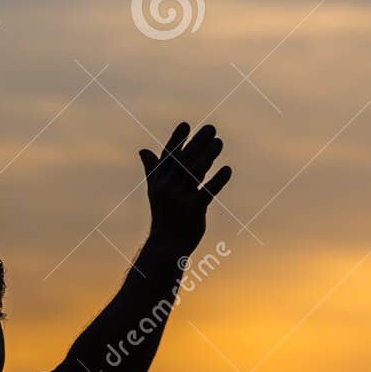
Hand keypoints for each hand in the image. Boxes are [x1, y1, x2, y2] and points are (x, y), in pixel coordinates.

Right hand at [138, 122, 231, 255]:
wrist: (166, 246)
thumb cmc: (163, 216)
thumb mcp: (154, 191)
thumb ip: (152, 169)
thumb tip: (143, 150)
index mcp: (158, 182)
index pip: (167, 156)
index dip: (177, 140)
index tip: (186, 124)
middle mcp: (167, 188)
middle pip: (183, 160)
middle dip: (197, 142)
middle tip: (211, 128)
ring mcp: (180, 199)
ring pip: (195, 172)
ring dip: (208, 155)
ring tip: (219, 142)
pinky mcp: (193, 211)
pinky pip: (207, 192)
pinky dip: (217, 180)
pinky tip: (227, 169)